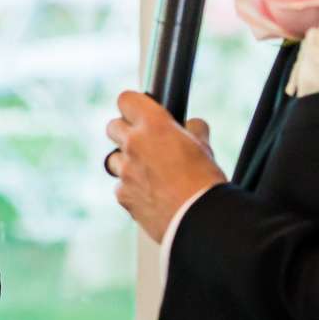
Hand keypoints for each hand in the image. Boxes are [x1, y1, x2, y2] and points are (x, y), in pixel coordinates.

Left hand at [106, 92, 222, 242]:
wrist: (200, 219)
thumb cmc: (205, 181)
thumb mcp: (204, 146)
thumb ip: (193, 129)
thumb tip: (191, 125)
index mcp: (154, 125)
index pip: (126, 100)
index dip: (133, 105)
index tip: (139, 112)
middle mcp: (134, 144)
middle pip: (112, 127)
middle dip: (125, 132)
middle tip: (144, 142)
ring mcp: (125, 171)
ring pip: (113, 159)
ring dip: (126, 162)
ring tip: (149, 172)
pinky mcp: (123, 195)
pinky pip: (120, 186)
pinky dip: (131, 189)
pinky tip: (150, 195)